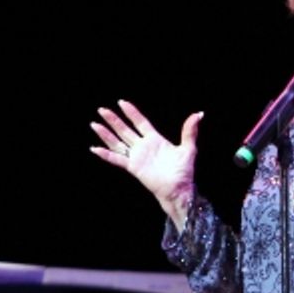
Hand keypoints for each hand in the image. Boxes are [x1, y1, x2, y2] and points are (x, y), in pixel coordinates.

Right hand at [90, 100, 202, 227]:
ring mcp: (137, 157)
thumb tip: (198, 114)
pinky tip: (95, 148)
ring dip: (106, 134)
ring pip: (117, 142)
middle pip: (125, 130)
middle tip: (101, 109)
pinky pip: (117, 159)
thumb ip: (189, 131)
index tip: (121, 102)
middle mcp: (143, 147)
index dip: (131, 113)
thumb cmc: (184, 171)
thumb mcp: (188, 148)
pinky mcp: (133, 167)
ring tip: (95, 124)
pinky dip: (105, 154)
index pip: (140, 122)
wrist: (178, 190)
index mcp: (155, 139)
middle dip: (113, 120)